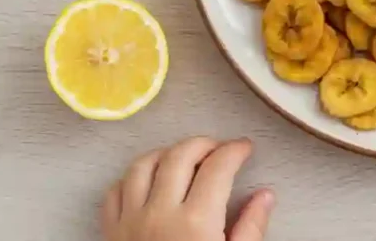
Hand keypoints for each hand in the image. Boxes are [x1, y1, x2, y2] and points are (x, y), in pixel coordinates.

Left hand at [102, 137, 274, 240]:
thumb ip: (251, 229)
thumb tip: (264, 197)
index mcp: (196, 222)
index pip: (218, 166)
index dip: (235, 150)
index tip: (244, 149)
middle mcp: (160, 214)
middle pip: (180, 155)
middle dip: (204, 143)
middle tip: (220, 149)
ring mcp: (130, 222)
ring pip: (143, 165)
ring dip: (167, 153)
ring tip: (184, 158)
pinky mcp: (111, 234)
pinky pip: (115, 191)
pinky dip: (133, 177)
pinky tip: (149, 181)